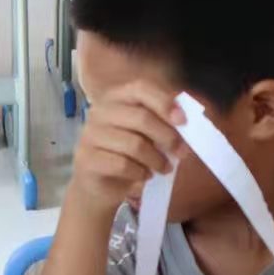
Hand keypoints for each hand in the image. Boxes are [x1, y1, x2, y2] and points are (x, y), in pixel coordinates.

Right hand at [65, 81, 184, 220]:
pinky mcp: (87, 159)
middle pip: (141, 117)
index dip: (164, 102)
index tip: (183, 121)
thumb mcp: (145, 134)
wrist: (97, 186)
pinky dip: (140, 173)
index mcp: (116, 97)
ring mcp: (90, 135)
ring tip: (165, 168)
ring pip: (134, 144)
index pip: (140, 89)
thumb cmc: (126, 154)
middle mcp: (100, 111)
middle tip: (182, 153)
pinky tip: (145, 176)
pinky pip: (122, 165)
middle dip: (168, 137)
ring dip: (157, 159)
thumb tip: (186, 121)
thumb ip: (161, 121)